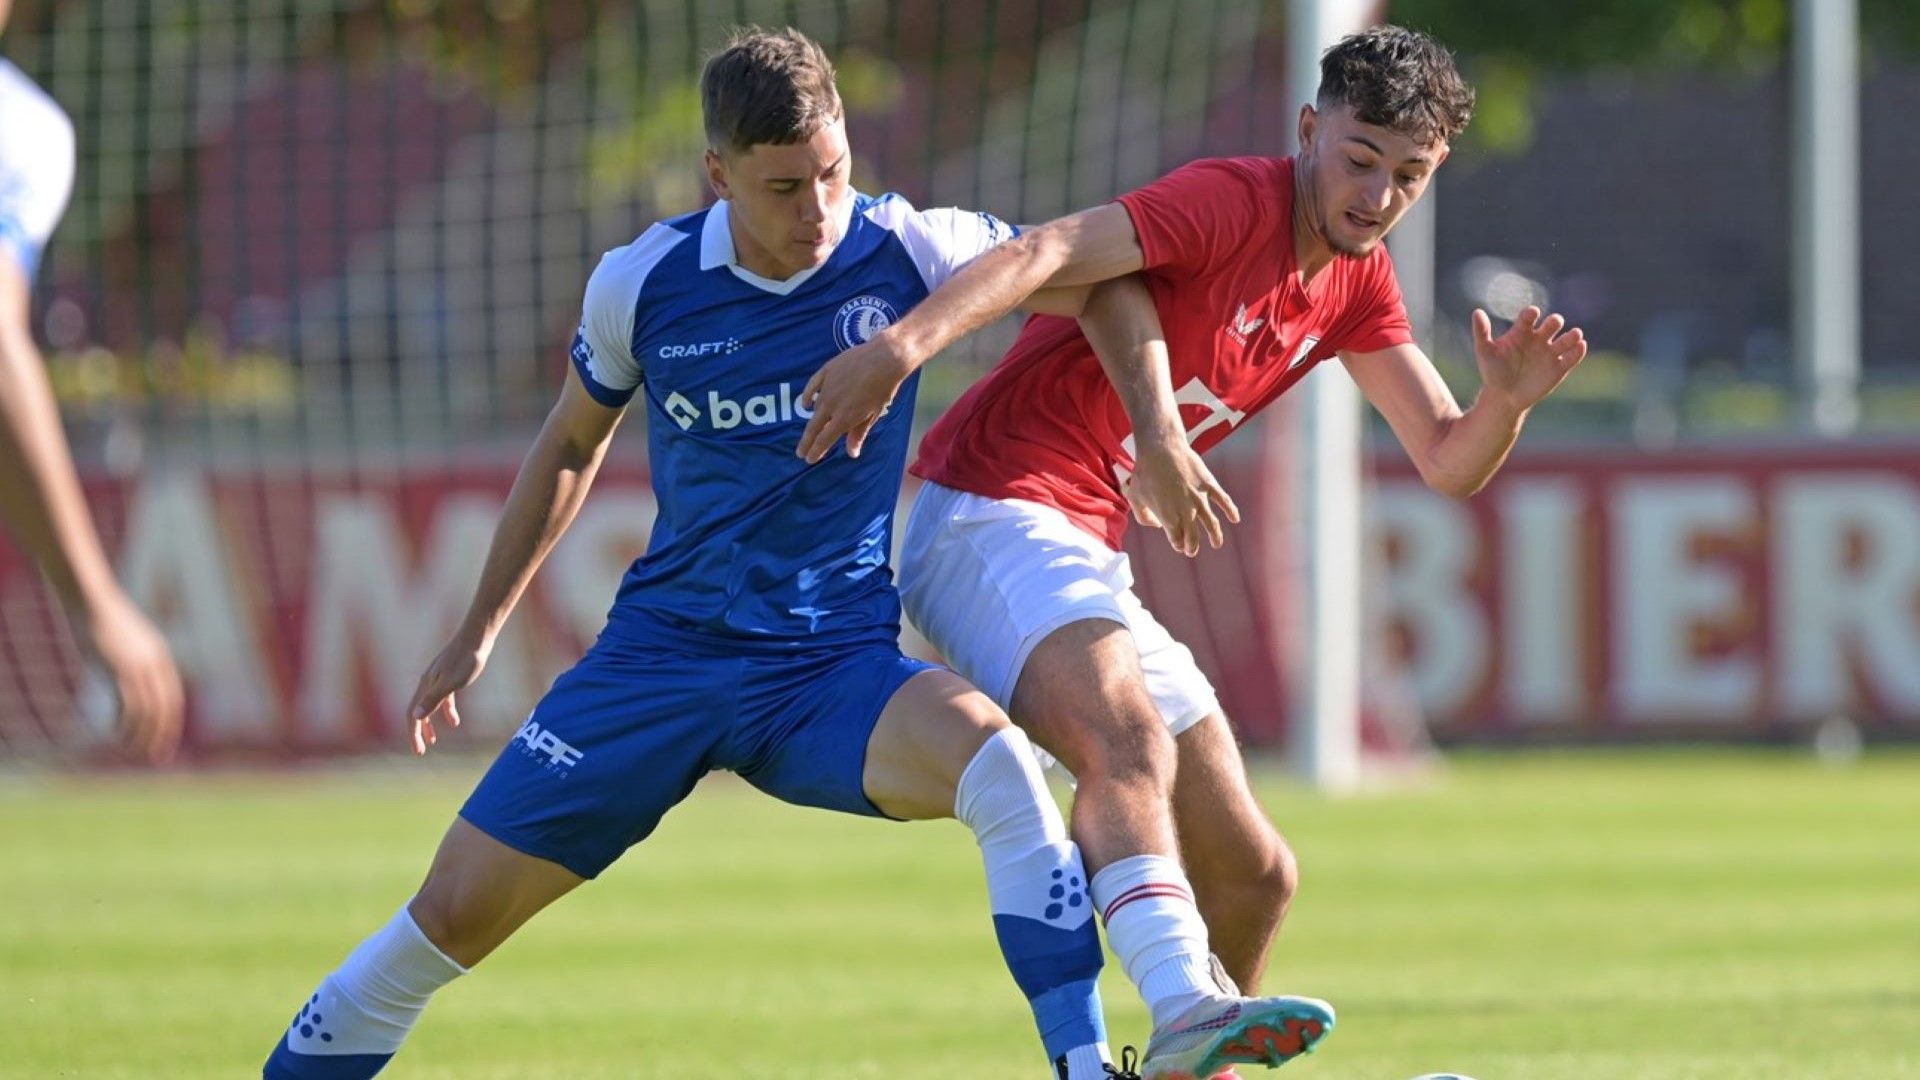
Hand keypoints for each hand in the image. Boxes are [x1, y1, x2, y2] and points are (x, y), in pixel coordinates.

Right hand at [69, 591, 183, 763]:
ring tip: (132, 749)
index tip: (164, 741)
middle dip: (163, 734)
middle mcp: (155, 663)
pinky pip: (127, 704)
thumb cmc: (104, 622)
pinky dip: (124, 723)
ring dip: (141, 734)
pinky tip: (116, 733)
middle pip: (166, 707)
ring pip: (148, 710)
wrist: (92, 601)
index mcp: (160, 657)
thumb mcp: (126, 643)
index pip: (173, 698)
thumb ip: (133, 662)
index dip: (171, 722)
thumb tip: (129, 681)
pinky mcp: (119, 668)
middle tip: (157, 756)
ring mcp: (138, 665)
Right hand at [407, 632, 490, 754]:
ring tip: (433, 740)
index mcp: (425, 685)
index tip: (418, 752)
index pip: (412, 715)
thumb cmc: (466, 659)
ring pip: (429, 706)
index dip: (413, 734)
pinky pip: (443, 699)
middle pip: (417, 712)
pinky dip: (446, 712)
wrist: (477, 636)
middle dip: (418, 732)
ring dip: (429, 724)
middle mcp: (427, 682)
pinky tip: (455, 722)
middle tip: (421, 751)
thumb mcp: (451, 683)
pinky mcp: (450, 676)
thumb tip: (415, 717)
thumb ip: (434, 699)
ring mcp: (438, 679)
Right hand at [795, 333, 915, 462]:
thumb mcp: (873, 413)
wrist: (884, 358)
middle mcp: (831, 404)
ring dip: (814, 420)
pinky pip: (811, 386)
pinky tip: (805, 403)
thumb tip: (851, 453)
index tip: (808, 459)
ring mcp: (826, 387)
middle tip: (800, 453)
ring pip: (816, 407)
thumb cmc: (883, 388)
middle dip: (806, 442)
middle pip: (814, 427)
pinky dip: (807, 396)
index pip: (824, 440)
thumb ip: (859, 433)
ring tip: (813, 429)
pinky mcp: (826, 372)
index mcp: (843, 418)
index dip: (816, 451)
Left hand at [1125, 440, 1240, 556]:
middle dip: (1193, 546)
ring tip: (1216, 544)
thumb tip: (1156, 525)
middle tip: (1192, 550)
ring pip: (1211, 524)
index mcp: (1168, 518)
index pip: (1177, 540)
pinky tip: (1235, 518)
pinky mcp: (1208, 485)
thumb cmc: (1145, 473)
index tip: (1179, 545)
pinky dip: (1231, 510)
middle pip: (1193, 536)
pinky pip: (1223, 500)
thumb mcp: (1135, 497)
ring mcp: (1199, 499)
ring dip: (1215, 536)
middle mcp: (1186, 512)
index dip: (1179, 544)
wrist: (1161, 449)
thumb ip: (1143, 516)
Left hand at [1471, 305, 1587, 412]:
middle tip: (1553, 323)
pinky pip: (1572, 357)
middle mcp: (1539, 339)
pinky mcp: (1559, 368)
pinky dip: (1578, 351)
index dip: (1531, 313)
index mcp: (1522, 331)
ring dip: (1572, 335)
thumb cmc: (1492, 372)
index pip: (1529, 317)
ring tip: (1575, 334)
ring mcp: (1550, 352)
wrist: (1503, 397)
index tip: (1532, 313)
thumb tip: (1477, 312)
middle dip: (1554, 322)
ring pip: (1567, 339)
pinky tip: (1580, 346)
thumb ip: (1481, 332)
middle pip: (1552, 324)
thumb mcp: (1484, 351)